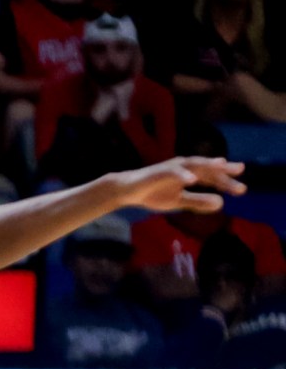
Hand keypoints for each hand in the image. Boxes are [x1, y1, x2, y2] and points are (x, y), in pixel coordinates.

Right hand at [117, 156, 245, 213]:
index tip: (241, 189)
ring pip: (193, 165)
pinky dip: (183, 175)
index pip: (211, 177)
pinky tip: (193, 179)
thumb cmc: (152, 193)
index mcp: (189, 174)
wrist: (126, 190)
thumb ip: (198, 201)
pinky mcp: (158, 172)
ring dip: (207, 166)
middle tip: (240, 171)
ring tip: (222, 167)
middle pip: (207, 168)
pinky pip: (172, 172)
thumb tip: (221, 204)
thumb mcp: (178, 201)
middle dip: (222, 171)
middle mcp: (184, 168)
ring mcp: (172, 168)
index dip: (226, 181)